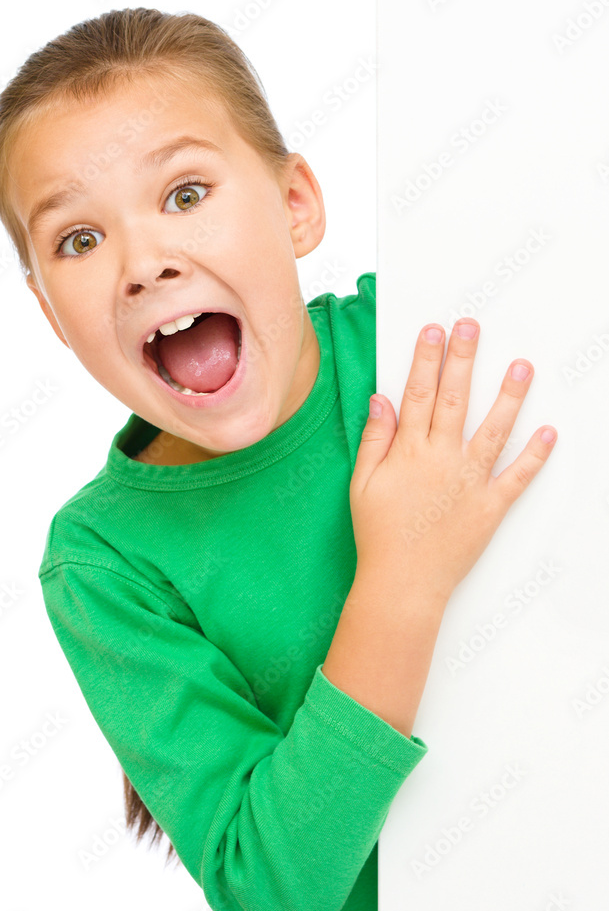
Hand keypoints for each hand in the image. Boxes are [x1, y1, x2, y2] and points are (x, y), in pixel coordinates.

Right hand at [349, 319, 556, 606]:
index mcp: (408, 452)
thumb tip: (382, 399)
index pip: (417, 394)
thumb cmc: (379, 535)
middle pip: (453, 399)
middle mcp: (441, 460)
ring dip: (508, 396)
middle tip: (471, 327)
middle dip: (462, 359)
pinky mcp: (490, 507)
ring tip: (521, 367)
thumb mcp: (362, 484)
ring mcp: (469, 482)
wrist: (403, 583)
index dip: (426, 359)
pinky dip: (535, 456)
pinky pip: (517, 477)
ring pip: (493, 430)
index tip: (433, 331)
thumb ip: (375, 439)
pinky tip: (548, 433)